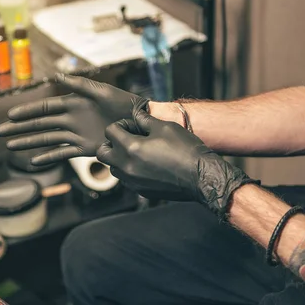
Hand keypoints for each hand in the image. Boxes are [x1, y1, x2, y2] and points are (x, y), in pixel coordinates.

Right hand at [0, 74, 148, 165]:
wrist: (139, 122)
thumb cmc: (122, 103)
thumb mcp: (101, 91)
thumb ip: (80, 85)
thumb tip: (57, 75)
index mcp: (73, 103)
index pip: (45, 108)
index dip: (28, 111)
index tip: (10, 115)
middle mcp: (71, 119)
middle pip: (40, 124)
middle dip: (20, 127)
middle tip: (0, 132)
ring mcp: (76, 134)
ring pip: (47, 139)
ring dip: (28, 142)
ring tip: (10, 146)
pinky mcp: (85, 148)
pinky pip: (63, 153)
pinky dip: (49, 157)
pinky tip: (33, 162)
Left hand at [96, 110, 257, 217]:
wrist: (201, 176)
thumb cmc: (186, 150)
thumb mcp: (165, 127)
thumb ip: (145, 120)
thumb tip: (136, 113)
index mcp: (130, 148)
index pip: (110, 131)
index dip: (121, 124)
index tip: (135, 126)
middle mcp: (126, 166)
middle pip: (103, 152)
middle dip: (112, 143)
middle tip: (128, 138)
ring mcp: (132, 181)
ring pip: (113, 168)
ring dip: (119, 158)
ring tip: (138, 151)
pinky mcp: (140, 191)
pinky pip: (126, 179)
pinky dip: (130, 170)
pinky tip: (147, 164)